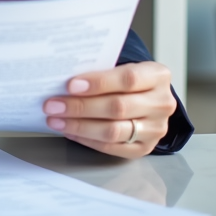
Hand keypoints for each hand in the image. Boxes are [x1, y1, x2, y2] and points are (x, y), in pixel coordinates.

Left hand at [42, 61, 175, 157]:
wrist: (148, 99)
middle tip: (53, 105)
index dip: (98, 83)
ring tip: (56, 120)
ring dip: (79, 126)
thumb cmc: (127, 80)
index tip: (70, 85)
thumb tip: (62, 78)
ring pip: (113, 131)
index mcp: (158, 76)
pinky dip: (87, 140)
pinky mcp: (145, 148)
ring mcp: (155, 129)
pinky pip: (112, 147)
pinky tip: (69, 131)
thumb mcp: (123, 67)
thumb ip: (100, 71)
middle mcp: (162, 103)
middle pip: (118, 107)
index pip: (128, 79)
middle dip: (81, 107)